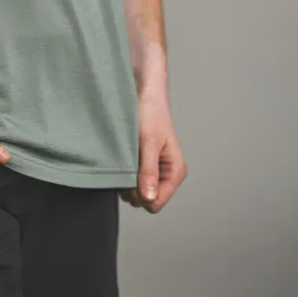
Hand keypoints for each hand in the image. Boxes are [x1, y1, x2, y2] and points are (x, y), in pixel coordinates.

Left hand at [118, 90, 186, 211]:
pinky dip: (124, 174)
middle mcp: (166, 175)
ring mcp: (155, 171)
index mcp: (175, 172)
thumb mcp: (149, 141)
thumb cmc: (150, 112)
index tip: (129, 177)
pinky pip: (132, 181)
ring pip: (137, 193)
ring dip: (126, 181)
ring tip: (124, 159)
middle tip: (124, 165)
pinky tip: (122, 159)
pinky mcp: (143, 166)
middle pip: (146, 201)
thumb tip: (149, 198)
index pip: (156, 203)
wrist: (144, 93)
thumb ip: (149, 170)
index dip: (140, 195)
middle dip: (132, 188)